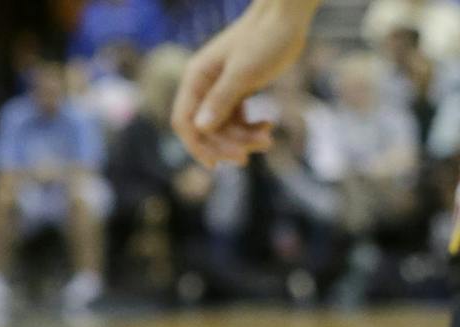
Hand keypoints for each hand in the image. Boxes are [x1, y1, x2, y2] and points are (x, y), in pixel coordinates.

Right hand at [172, 0, 316, 165]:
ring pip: (223, 126)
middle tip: (251, 154)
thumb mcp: (243, 70)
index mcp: (196, 79)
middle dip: (227, 144)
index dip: (197, 145)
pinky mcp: (238, 89)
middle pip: (206, 129)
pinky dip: (250, 126)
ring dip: (243, 138)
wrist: (288, 15)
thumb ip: (221, 99)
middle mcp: (204, 86)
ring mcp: (220, 89)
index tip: (215, 164)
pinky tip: (268, 125)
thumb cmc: (266, 37)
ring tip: (268, 138)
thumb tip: (200, 128)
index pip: (185, 121)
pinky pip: (237, 118)